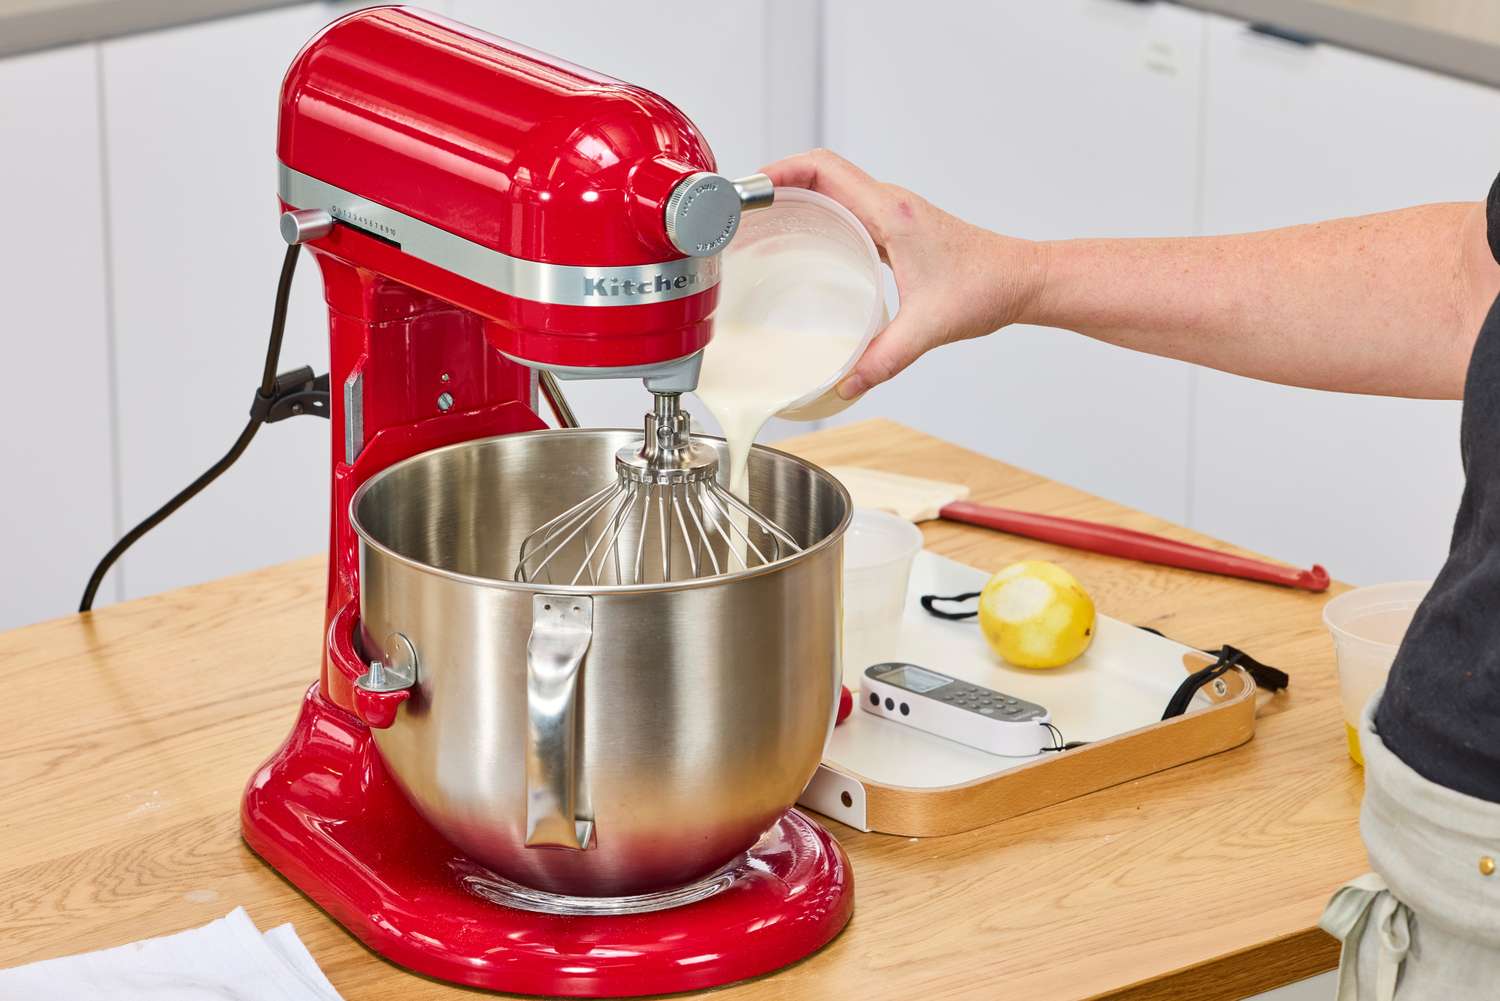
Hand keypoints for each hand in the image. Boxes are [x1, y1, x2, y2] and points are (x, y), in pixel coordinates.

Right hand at [760, 149, 1045, 398]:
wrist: (1022, 280)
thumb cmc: (987, 288)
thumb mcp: (928, 327)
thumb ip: (883, 359)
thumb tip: (843, 385)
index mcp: (890, 214)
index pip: (824, 169)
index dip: (780, 170)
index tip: (750, 188)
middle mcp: (889, 204)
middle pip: (820, 172)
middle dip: (778, 182)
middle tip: (746, 211)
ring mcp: (893, 214)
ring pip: (834, 187)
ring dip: (798, 195)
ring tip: (765, 224)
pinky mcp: (898, 228)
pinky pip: (849, 209)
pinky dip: (821, 215)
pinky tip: (807, 245)